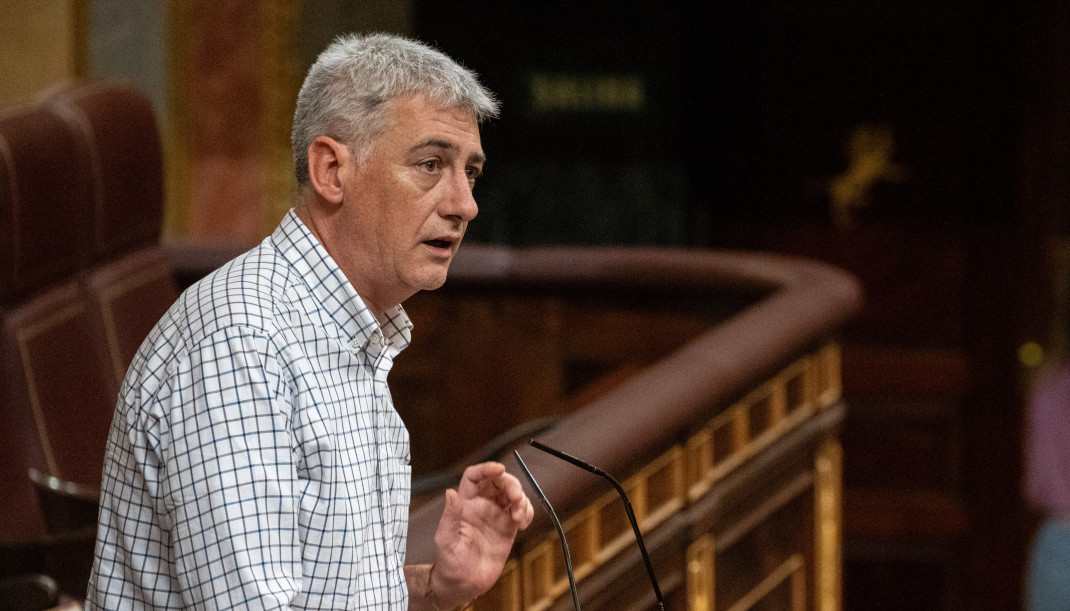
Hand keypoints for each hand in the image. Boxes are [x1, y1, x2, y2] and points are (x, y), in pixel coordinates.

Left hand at [430, 462, 534, 605]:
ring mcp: (496, 515)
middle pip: (498, 481)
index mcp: (465, 503)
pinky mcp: (508, 527)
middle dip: (510, 483)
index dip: (486, 468)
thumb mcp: (446, 540)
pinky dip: (527, 512)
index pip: (474, 476)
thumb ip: (450, 516)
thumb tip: (450, 492)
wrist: (464, 584)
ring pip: (513, 493)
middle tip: (515, 498)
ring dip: (521, 499)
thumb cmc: (449, 563)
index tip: (499, 469)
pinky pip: (522, 511)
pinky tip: (522, 524)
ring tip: (518, 517)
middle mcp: (481, 505)